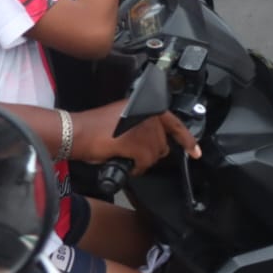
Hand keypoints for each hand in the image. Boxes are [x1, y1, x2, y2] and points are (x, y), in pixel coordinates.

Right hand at [72, 101, 200, 171]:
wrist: (77, 131)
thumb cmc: (95, 128)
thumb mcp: (124, 117)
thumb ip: (142, 123)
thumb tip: (154, 141)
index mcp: (145, 104)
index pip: (173, 122)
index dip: (187, 140)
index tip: (195, 152)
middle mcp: (148, 112)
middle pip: (162, 144)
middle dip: (150, 153)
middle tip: (132, 154)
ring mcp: (144, 127)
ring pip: (155, 154)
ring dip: (142, 161)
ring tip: (125, 155)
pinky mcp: (138, 142)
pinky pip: (145, 163)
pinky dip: (136, 168)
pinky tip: (124, 161)